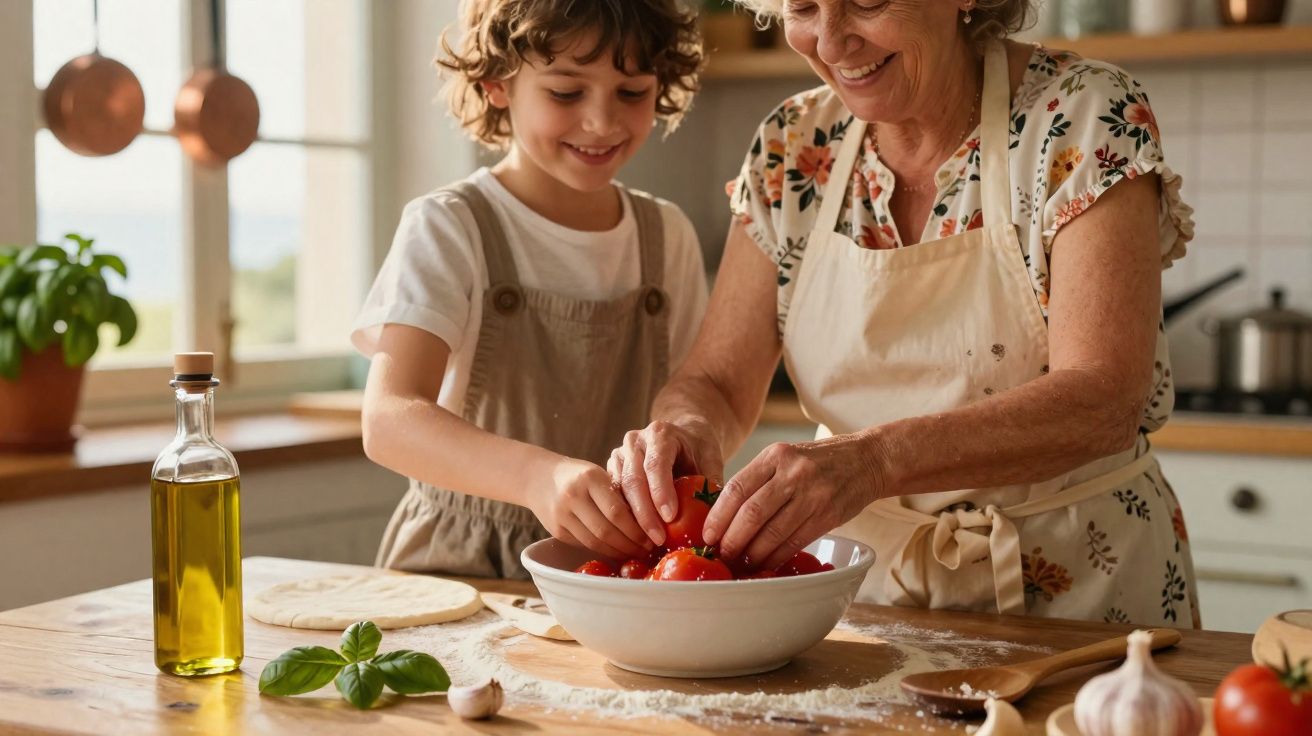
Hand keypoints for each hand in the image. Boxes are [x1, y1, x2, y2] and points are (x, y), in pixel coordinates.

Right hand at [526, 457, 651, 560]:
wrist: (537, 477)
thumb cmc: (578, 475)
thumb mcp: (598, 475)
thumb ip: (618, 493)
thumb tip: (650, 520)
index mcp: (590, 478)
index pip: (618, 511)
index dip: (638, 529)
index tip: (655, 535)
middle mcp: (573, 496)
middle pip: (607, 530)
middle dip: (631, 544)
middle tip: (648, 548)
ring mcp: (562, 515)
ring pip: (596, 542)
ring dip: (619, 551)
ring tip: (636, 552)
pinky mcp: (556, 530)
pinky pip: (585, 545)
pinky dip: (604, 550)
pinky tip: (617, 551)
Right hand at [607, 418, 723, 546]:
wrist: (682, 434)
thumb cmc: (698, 449)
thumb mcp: (711, 460)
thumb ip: (711, 485)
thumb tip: (712, 520)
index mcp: (660, 434)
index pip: (655, 464)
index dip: (661, 492)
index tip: (670, 517)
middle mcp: (635, 441)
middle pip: (633, 479)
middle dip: (645, 513)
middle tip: (658, 540)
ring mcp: (620, 455)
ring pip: (619, 491)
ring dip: (631, 520)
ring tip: (646, 544)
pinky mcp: (611, 470)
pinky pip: (612, 497)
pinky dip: (623, 519)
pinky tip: (635, 538)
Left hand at [703, 433, 885, 570]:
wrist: (866, 460)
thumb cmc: (816, 462)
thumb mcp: (785, 457)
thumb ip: (758, 480)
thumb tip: (723, 516)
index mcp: (775, 456)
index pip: (737, 488)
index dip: (718, 515)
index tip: (707, 534)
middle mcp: (793, 473)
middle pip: (752, 513)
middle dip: (732, 539)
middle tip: (721, 553)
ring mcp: (813, 494)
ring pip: (773, 532)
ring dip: (753, 553)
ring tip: (741, 562)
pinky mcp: (828, 515)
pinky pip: (795, 542)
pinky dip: (776, 556)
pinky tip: (765, 563)